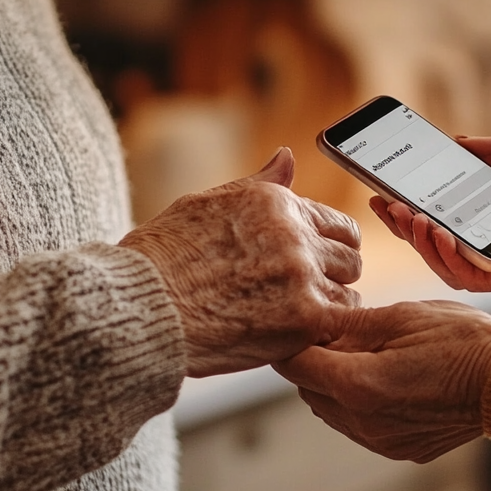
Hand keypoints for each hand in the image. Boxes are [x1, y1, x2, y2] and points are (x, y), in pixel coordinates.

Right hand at [120, 148, 362, 377]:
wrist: (140, 307)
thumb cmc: (162, 258)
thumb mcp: (208, 204)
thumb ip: (260, 185)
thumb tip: (287, 156)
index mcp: (276, 203)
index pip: (338, 224)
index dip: (328, 247)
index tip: (313, 264)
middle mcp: (296, 234)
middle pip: (350, 257)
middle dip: (332, 274)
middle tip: (304, 293)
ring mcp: (303, 276)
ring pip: (349, 291)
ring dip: (328, 304)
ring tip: (294, 316)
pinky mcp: (304, 318)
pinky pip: (340, 321)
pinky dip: (324, 330)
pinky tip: (297, 334)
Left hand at [274, 300, 490, 462]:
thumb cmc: (463, 340)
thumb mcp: (402, 316)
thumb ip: (348, 324)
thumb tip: (313, 321)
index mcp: (357, 384)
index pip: (293, 364)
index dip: (293, 339)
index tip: (303, 321)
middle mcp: (362, 421)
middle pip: (309, 389)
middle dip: (315, 360)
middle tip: (339, 330)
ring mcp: (381, 441)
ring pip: (333, 409)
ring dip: (337, 382)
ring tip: (370, 351)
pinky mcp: (400, 449)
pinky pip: (361, 424)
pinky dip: (362, 401)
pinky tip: (392, 376)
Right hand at [371, 131, 490, 292]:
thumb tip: (459, 143)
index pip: (452, 210)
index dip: (419, 200)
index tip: (389, 184)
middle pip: (443, 239)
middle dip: (407, 224)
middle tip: (381, 204)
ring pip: (451, 263)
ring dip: (421, 242)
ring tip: (404, 217)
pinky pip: (476, 275)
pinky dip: (450, 257)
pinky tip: (436, 233)